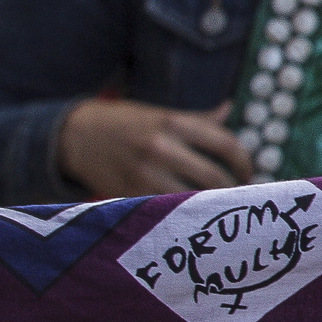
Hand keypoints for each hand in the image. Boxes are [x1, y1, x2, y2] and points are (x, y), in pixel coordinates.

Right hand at [56, 99, 253, 196]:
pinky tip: (193, 213)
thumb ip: (197, 119)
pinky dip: (185, 212)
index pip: (226, 144)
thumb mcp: (160, 114)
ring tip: (221, 206)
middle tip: (239, 194)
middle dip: (233, 189)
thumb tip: (229, 109)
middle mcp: (160, 147)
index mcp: (172, 123)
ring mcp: (143, 173)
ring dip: (212, 205)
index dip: (244, 162)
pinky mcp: (129, 194)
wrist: (73, 136)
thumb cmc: (124, 123)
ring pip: (194, 199)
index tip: (248, 171)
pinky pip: (169, 209)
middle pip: (214, 177)